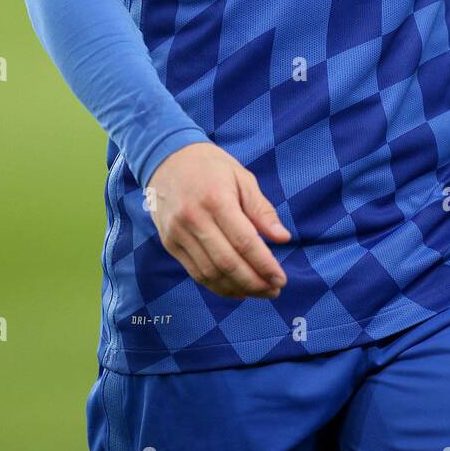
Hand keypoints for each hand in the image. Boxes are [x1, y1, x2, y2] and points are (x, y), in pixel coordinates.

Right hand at [145, 142, 290, 299]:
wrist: (167, 158)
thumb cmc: (211, 166)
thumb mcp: (242, 177)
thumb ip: (262, 210)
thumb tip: (283, 238)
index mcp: (216, 199)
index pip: (244, 241)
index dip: (264, 264)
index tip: (281, 279)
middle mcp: (194, 218)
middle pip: (227, 262)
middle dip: (254, 282)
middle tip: (273, 291)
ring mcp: (178, 233)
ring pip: (210, 273)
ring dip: (237, 289)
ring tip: (258, 292)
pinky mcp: (169, 243)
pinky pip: (195, 272)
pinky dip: (217, 286)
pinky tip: (235, 288)